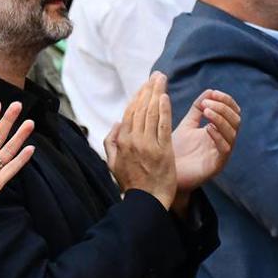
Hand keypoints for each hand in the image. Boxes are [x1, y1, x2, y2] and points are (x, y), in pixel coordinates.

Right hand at [104, 73, 177, 208]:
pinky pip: (163, 126)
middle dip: (149, 89)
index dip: (138, 96)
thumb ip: (111, 142)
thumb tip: (117, 123)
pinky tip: (165, 98)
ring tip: (162, 80)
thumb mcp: (113, 164)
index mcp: (122, 141)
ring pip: (152, 114)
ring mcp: (148, 145)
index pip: (130, 112)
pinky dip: (163, 110)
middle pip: (141, 109)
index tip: (145, 85)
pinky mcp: (163, 151)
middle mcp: (134, 140)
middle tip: (157, 75)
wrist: (146, 201)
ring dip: (157, 94)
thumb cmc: (131, 183)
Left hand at [171, 89, 239, 198]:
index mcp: (219, 131)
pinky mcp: (217, 166)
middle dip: (224, 108)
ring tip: (207, 111)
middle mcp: (223, 141)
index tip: (213, 93)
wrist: (167, 173)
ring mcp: (221, 154)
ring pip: (232, 133)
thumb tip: (209, 91)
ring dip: (221, 119)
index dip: (225, 101)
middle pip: (236, 120)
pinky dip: (218, 136)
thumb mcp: (187, 125)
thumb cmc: (177, 151)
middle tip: (208, 103)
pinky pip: (225, 149)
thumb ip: (197, 109)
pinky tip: (207, 128)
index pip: (232, 112)